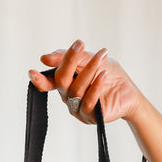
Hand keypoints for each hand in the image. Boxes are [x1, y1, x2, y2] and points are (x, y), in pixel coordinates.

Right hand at [28, 40, 142, 124]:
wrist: (129, 92)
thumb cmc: (110, 75)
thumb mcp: (90, 59)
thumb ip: (71, 58)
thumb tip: (45, 58)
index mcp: (66, 83)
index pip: (49, 82)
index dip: (39, 79)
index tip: (32, 72)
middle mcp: (68, 97)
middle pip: (61, 80)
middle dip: (69, 61)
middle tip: (80, 45)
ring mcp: (78, 108)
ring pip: (76, 89)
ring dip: (89, 70)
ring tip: (101, 57)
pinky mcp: (90, 116)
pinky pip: (88, 102)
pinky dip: (95, 87)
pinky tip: (103, 75)